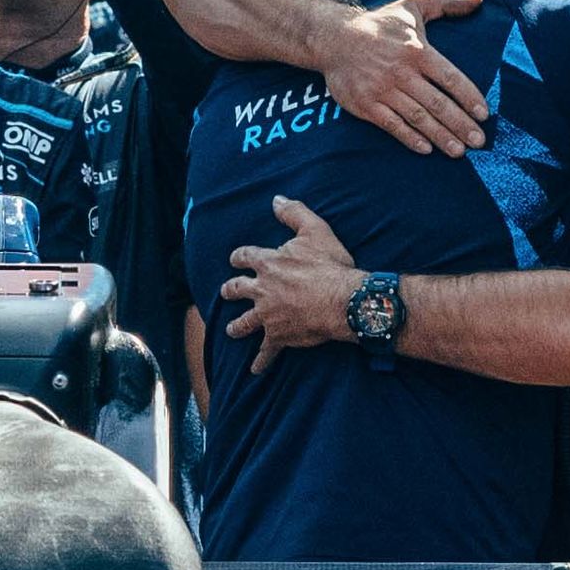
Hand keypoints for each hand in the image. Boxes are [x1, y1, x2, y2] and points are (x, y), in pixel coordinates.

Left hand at [217, 191, 379, 366]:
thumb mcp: (314, 230)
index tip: (235, 259)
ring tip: (231, 330)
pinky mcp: (278, 336)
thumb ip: (293, 213)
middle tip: (226, 293)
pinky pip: (266, 351)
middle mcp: (261, 289)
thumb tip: (276, 199)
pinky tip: (255, 369)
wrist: (343, 300)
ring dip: (237, 327)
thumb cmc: (330, 265)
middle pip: (237, 289)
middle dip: (231, 291)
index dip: (239, 257)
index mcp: (268, 263)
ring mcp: (267, 315)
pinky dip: (260, 361)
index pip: (245, 257)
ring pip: (244, 322)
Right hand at [309, 0, 491, 154]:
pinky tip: (426, 149)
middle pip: (437, 103)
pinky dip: (409, 138)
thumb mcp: (412, 5)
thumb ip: (446, 1)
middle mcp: (401, 72)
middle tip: (479, 141)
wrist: (333, 38)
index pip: (449, 77)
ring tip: (459, 151)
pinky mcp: (365, 104)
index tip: (484, 114)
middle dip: (460, 124)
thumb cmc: (380, 24)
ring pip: (417, 117)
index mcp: (416, 50)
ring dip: (440, 136)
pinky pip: (391, 125)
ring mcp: (382, 90)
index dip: (468, 97)